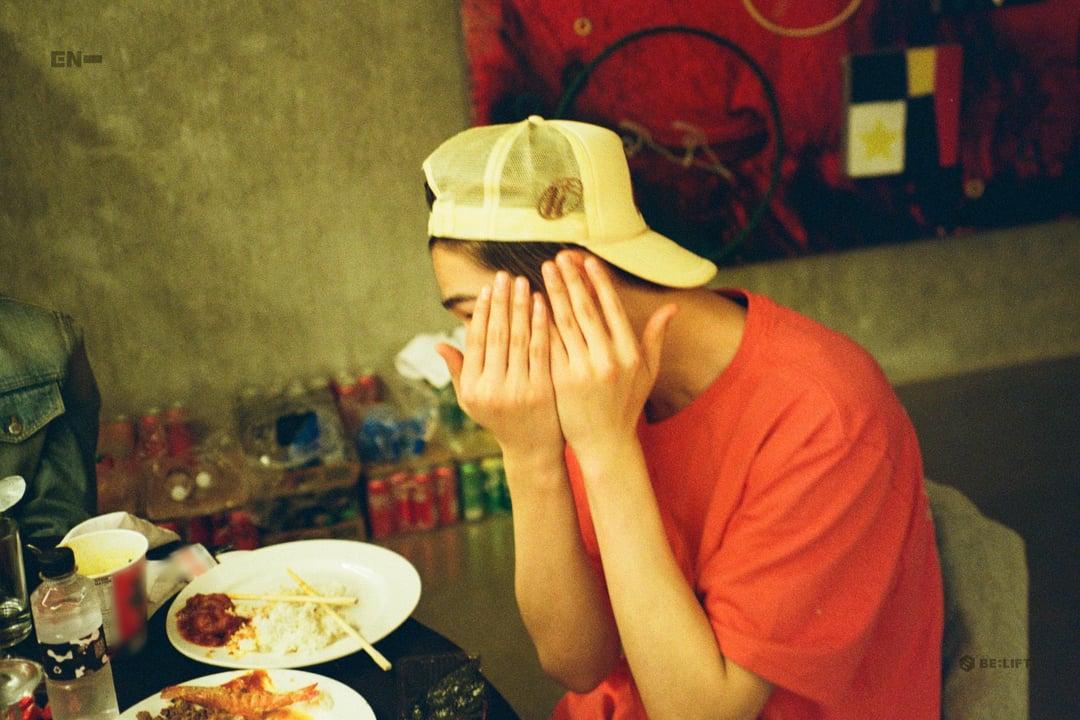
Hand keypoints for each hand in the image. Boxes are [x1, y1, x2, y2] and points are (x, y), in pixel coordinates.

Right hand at [436, 272, 562, 454]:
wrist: (533, 450)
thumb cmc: (501, 420)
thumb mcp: (472, 402)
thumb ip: (458, 371)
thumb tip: (438, 344)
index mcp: (471, 388)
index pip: (476, 341)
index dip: (482, 312)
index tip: (488, 288)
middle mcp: (491, 389)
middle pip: (496, 335)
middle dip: (501, 302)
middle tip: (505, 276)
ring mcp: (518, 390)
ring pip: (518, 339)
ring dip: (520, 307)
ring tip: (523, 282)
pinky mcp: (542, 391)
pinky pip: (540, 350)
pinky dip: (540, 324)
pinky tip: (543, 304)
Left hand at [543, 252, 676, 456]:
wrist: (604, 443)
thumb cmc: (626, 405)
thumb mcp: (647, 372)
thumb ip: (655, 337)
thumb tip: (672, 306)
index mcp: (629, 354)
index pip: (612, 308)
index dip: (599, 282)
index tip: (587, 260)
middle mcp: (608, 360)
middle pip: (586, 311)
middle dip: (572, 280)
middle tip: (559, 257)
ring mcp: (583, 371)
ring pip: (565, 324)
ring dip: (554, 294)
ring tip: (545, 271)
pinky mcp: (561, 381)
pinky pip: (549, 345)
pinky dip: (541, 322)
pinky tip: (533, 303)